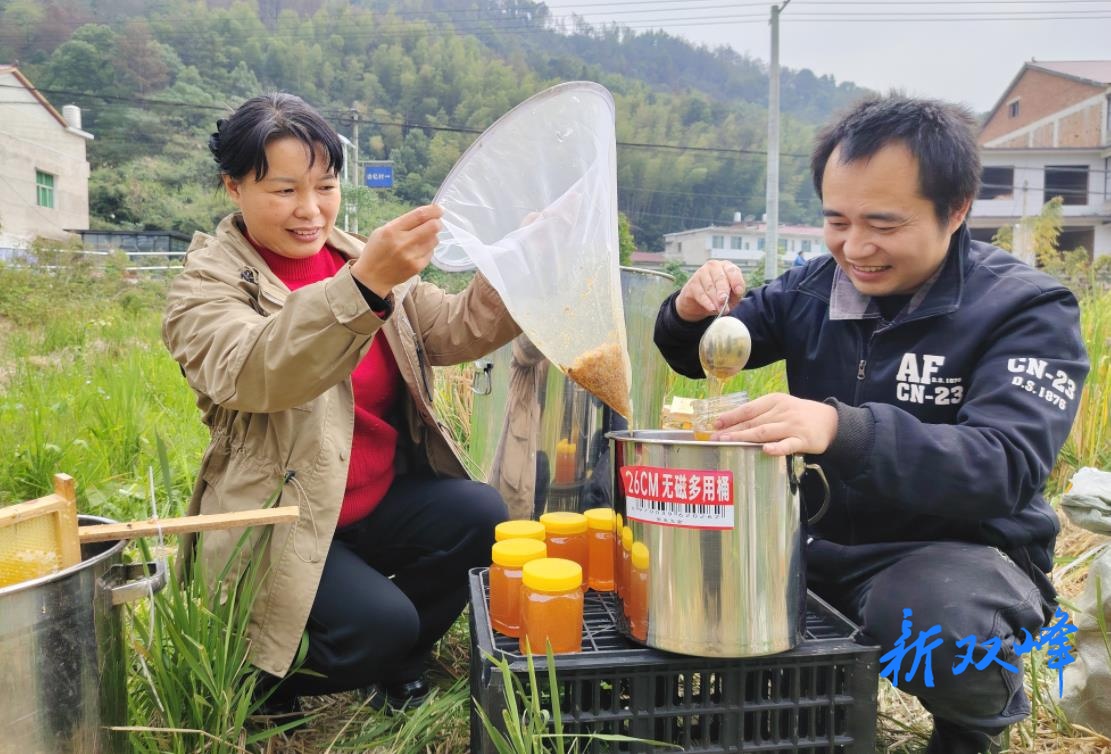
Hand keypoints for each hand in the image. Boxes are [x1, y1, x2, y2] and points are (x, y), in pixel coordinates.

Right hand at [351, 205, 443, 296]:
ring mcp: (411, 256)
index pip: (419, 215)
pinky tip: (417, 251)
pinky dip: (428, 249)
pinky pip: (431, 253)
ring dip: (432, 236)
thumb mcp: (382, 231)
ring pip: (434, 240)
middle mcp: (403, 243)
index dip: (433, 210)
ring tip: (422, 239)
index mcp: (392, 230)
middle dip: (437, 223)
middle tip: (436, 223)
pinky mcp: (417, 267)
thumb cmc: (376, 251)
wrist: (372, 277)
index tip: (439, 209)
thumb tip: (425, 216)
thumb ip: (402, 223)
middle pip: (432, 227)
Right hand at [674, 260, 745, 321]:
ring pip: (710, 287)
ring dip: (715, 300)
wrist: (698, 302)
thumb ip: (737, 293)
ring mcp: (701, 273)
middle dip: (723, 291)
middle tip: (724, 301)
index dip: (736, 281)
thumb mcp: (732, 295)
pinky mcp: (692, 283)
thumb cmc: (719, 295)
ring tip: (720, 310)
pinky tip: (711, 308)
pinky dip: (707, 302)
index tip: (738, 292)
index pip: (732, 271)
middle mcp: (714, 266)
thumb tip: (738, 292)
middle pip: (720, 278)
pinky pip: (700, 293)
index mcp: (727, 267)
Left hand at [712, 393, 837, 455]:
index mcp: (774, 401)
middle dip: (732, 430)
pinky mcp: (803, 440)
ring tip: (729, 442)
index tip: (716, 424)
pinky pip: (788, 444)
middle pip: (753, 421)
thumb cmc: (800, 414)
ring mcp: (792, 426)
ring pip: (765, 432)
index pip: (748, 409)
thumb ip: (761, 414)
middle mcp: (782, 411)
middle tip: (715, 438)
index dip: (731, 416)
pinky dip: (776, 448)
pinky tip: (765, 450)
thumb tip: (734, 423)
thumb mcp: (781, 407)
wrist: (831, 421)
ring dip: (745, 437)